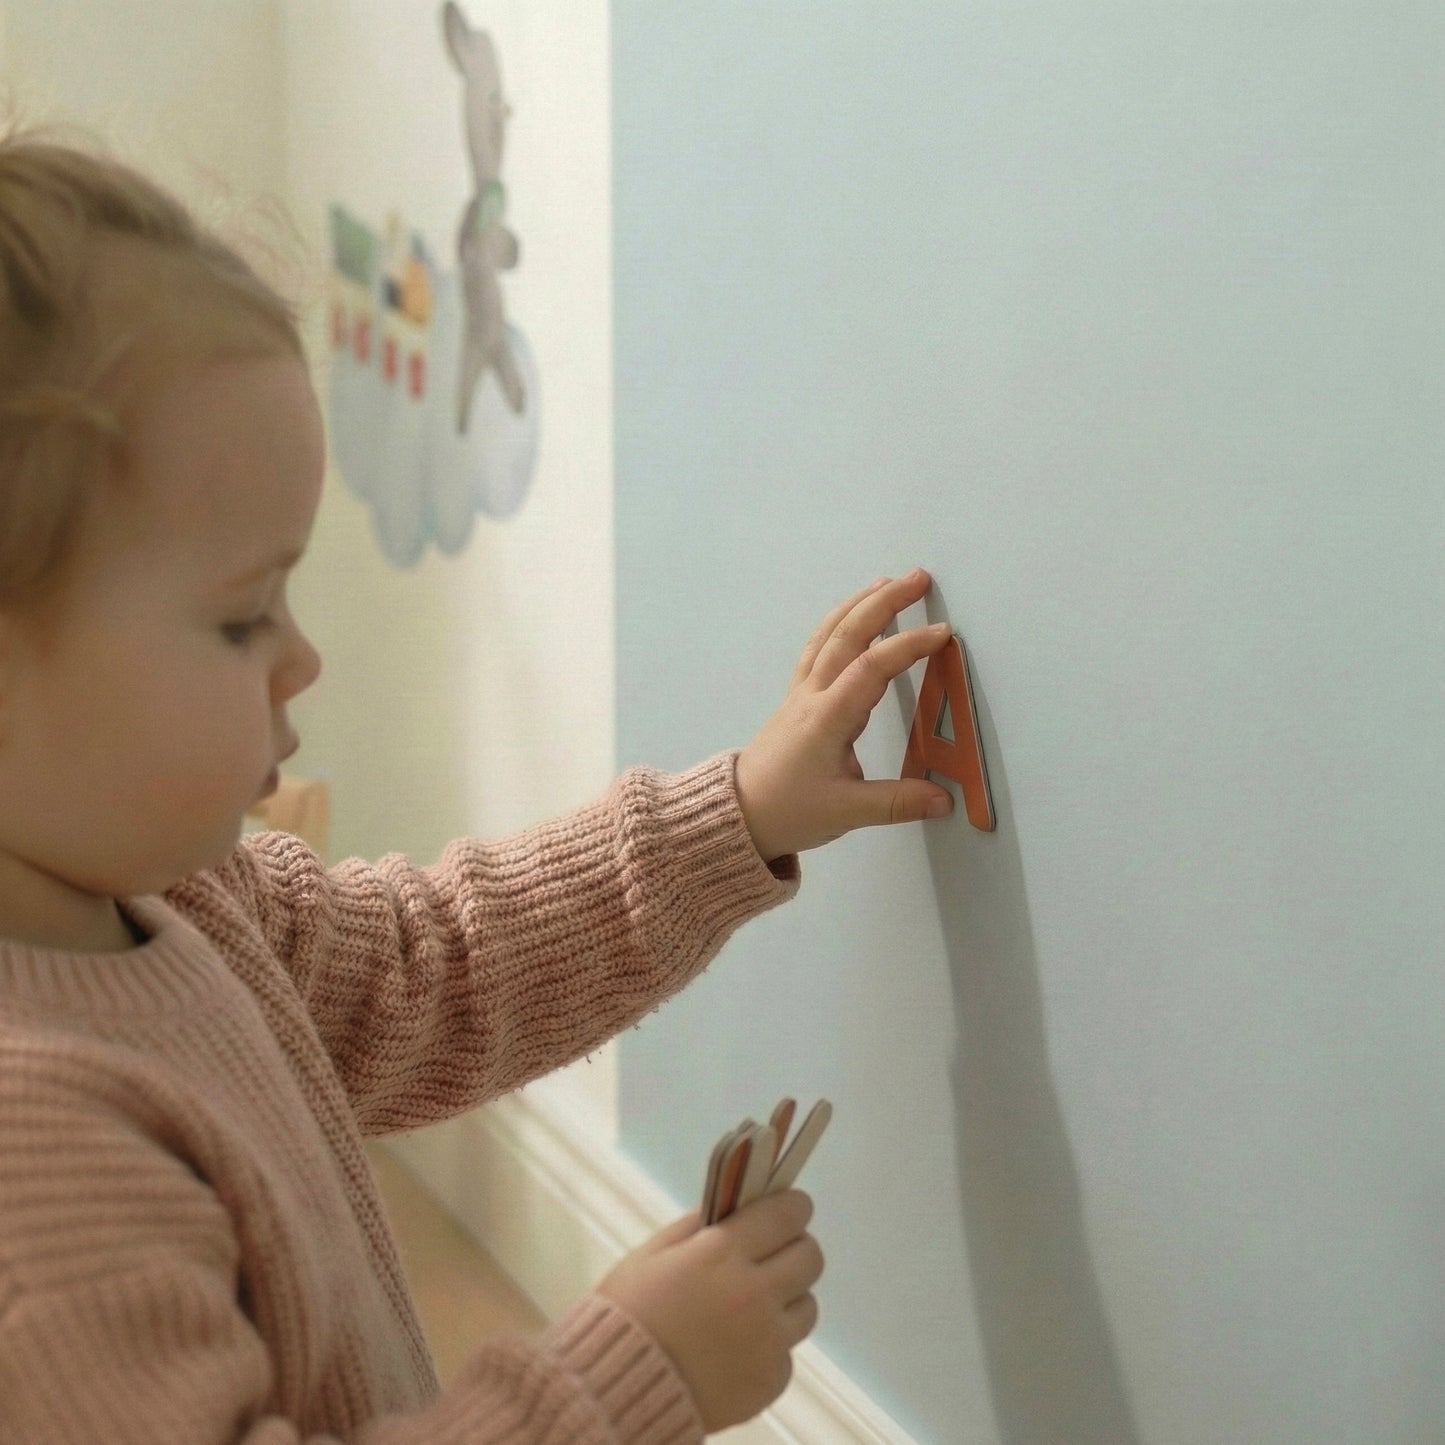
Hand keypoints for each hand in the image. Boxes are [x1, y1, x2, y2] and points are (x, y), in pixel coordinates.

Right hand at [596, 1190, 823, 1432]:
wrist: (618, 1391)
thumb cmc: (628, 1314)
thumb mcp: (651, 1254)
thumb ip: (696, 1225)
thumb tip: (732, 1207)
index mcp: (724, 1252)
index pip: (787, 1214)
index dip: (791, 1207)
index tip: (787, 1209)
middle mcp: (756, 1292)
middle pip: (810, 1256)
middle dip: (794, 1248)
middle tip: (771, 1256)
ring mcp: (768, 1340)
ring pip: (807, 1305)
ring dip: (787, 1299)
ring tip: (753, 1308)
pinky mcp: (770, 1381)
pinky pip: (787, 1353)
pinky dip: (769, 1348)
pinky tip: (737, 1350)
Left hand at [735, 569, 955, 860]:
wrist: (737, 814)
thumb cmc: (786, 811)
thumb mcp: (845, 813)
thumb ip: (896, 803)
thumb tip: (944, 799)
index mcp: (827, 719)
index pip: (872, 669)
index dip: (908, 646)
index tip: (943, 633)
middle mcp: (813, 696)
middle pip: (847, 635)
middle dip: (884, 602)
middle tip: (918, 578)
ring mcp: (802, 693)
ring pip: (829, 635)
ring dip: (858, 605)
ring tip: (887, 583)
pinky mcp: (797, 699)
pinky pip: (817, 648)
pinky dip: (838, 624)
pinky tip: (850, 617)